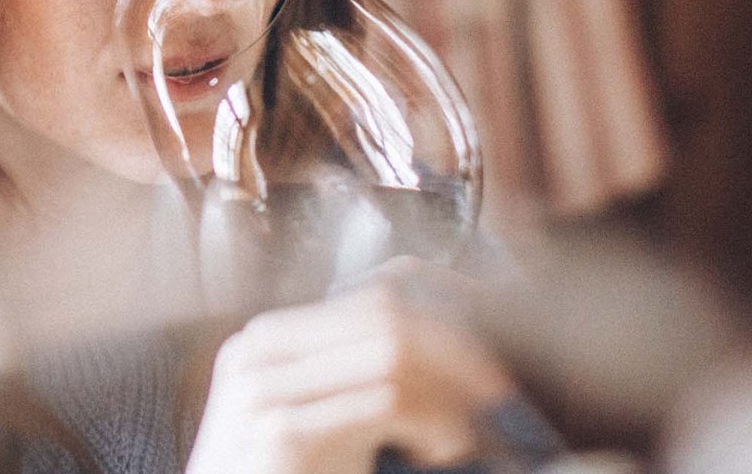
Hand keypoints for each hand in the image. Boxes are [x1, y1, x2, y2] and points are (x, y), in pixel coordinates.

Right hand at [185, 283, 518, 473]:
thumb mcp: (318, 416)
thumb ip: (352, 374)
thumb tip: (438, 345)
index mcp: (266, 338)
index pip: (367, 303)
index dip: (433, 324)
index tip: (482, 357)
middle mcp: (258, 350)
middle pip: (381, 321)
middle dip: (449, 351)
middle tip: (494, 385)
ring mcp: (264, 388)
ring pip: (387, 358)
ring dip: (442, 394)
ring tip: (464, 429)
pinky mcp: (279, 431)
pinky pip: (380, 405)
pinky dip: (426, 423)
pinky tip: (438, 449)